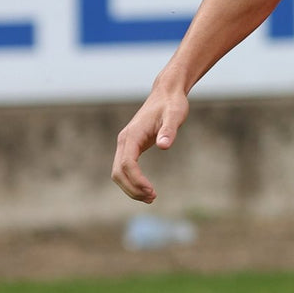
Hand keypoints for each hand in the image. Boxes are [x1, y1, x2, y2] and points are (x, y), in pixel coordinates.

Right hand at [111, 87, 188, 203]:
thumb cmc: (172, 104)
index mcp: (132, 135)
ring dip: (131, 188)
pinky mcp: (131, 146)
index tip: (152, 191)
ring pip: (119, 172)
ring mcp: (126, 144)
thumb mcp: (175, 116)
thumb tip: (163, 146)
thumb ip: (169, 130)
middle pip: (118, 172)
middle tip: (153, 198)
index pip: (127, 164)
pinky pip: (125, 168)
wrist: (166, 94)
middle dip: (132, 188)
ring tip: (151, 198)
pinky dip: (132, 181)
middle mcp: (124, 140)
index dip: (137, 180)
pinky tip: (146, 189)